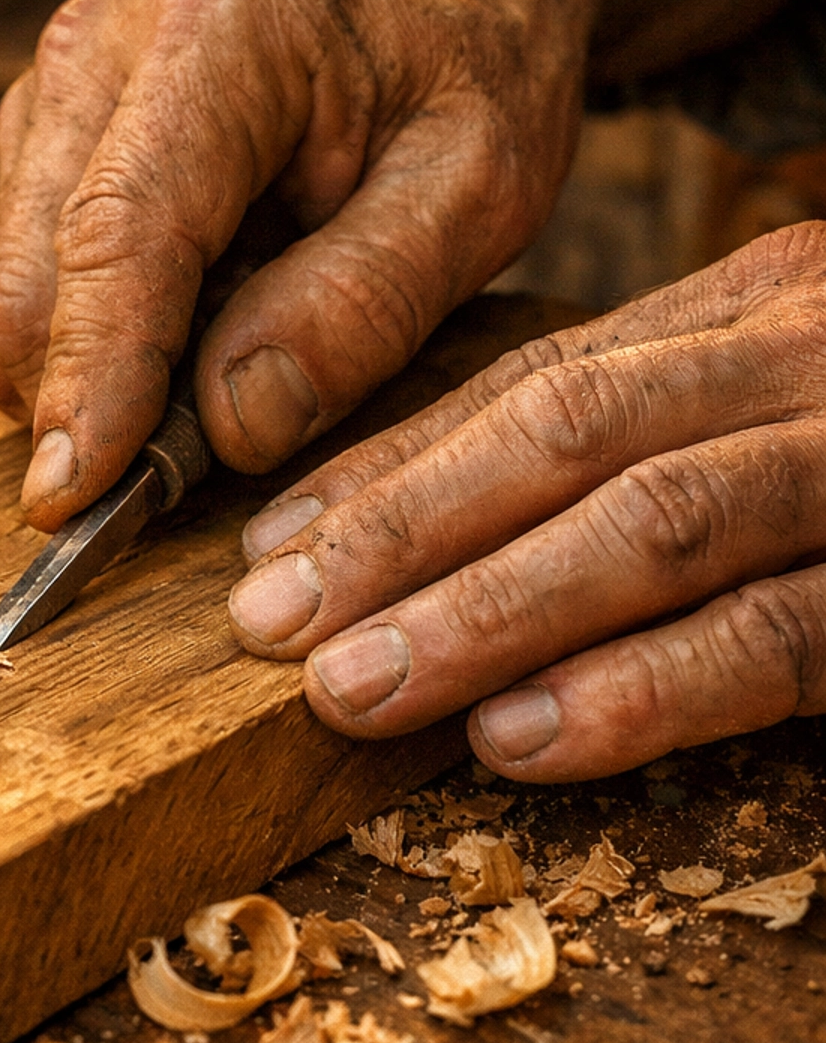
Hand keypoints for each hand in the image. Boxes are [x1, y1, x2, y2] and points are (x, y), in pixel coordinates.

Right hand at [0, 0, 586, 522]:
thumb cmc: (474, 67)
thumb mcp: (483, 187)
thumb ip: (365, 302)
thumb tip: (232, 425)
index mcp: (218, 29)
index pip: (121, 232)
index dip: (92, 376)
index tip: (72, 497)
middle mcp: (99, 47)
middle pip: (32, 277)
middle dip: (86, 404)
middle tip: (190, 486)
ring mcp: (54, 91)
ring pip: (15, 295)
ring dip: (96, 377)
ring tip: (237, 362)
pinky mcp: (39, 138)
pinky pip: (33, 287)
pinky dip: (99, 344)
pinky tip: (205, 323)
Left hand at [229, 225, 825, 777]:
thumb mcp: (786, 400)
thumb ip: (651, 435)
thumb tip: (442, 538)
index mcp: (759, 305)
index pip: (540, 380)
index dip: (394, 468)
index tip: (271, 545)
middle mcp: (801, 357)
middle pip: (568, 432)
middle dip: (402, 532)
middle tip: (271, 622)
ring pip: (648, 524)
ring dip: (483, 613)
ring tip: (353, 691)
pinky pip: (769, 637)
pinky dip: (636, 691)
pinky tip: (516, 737)